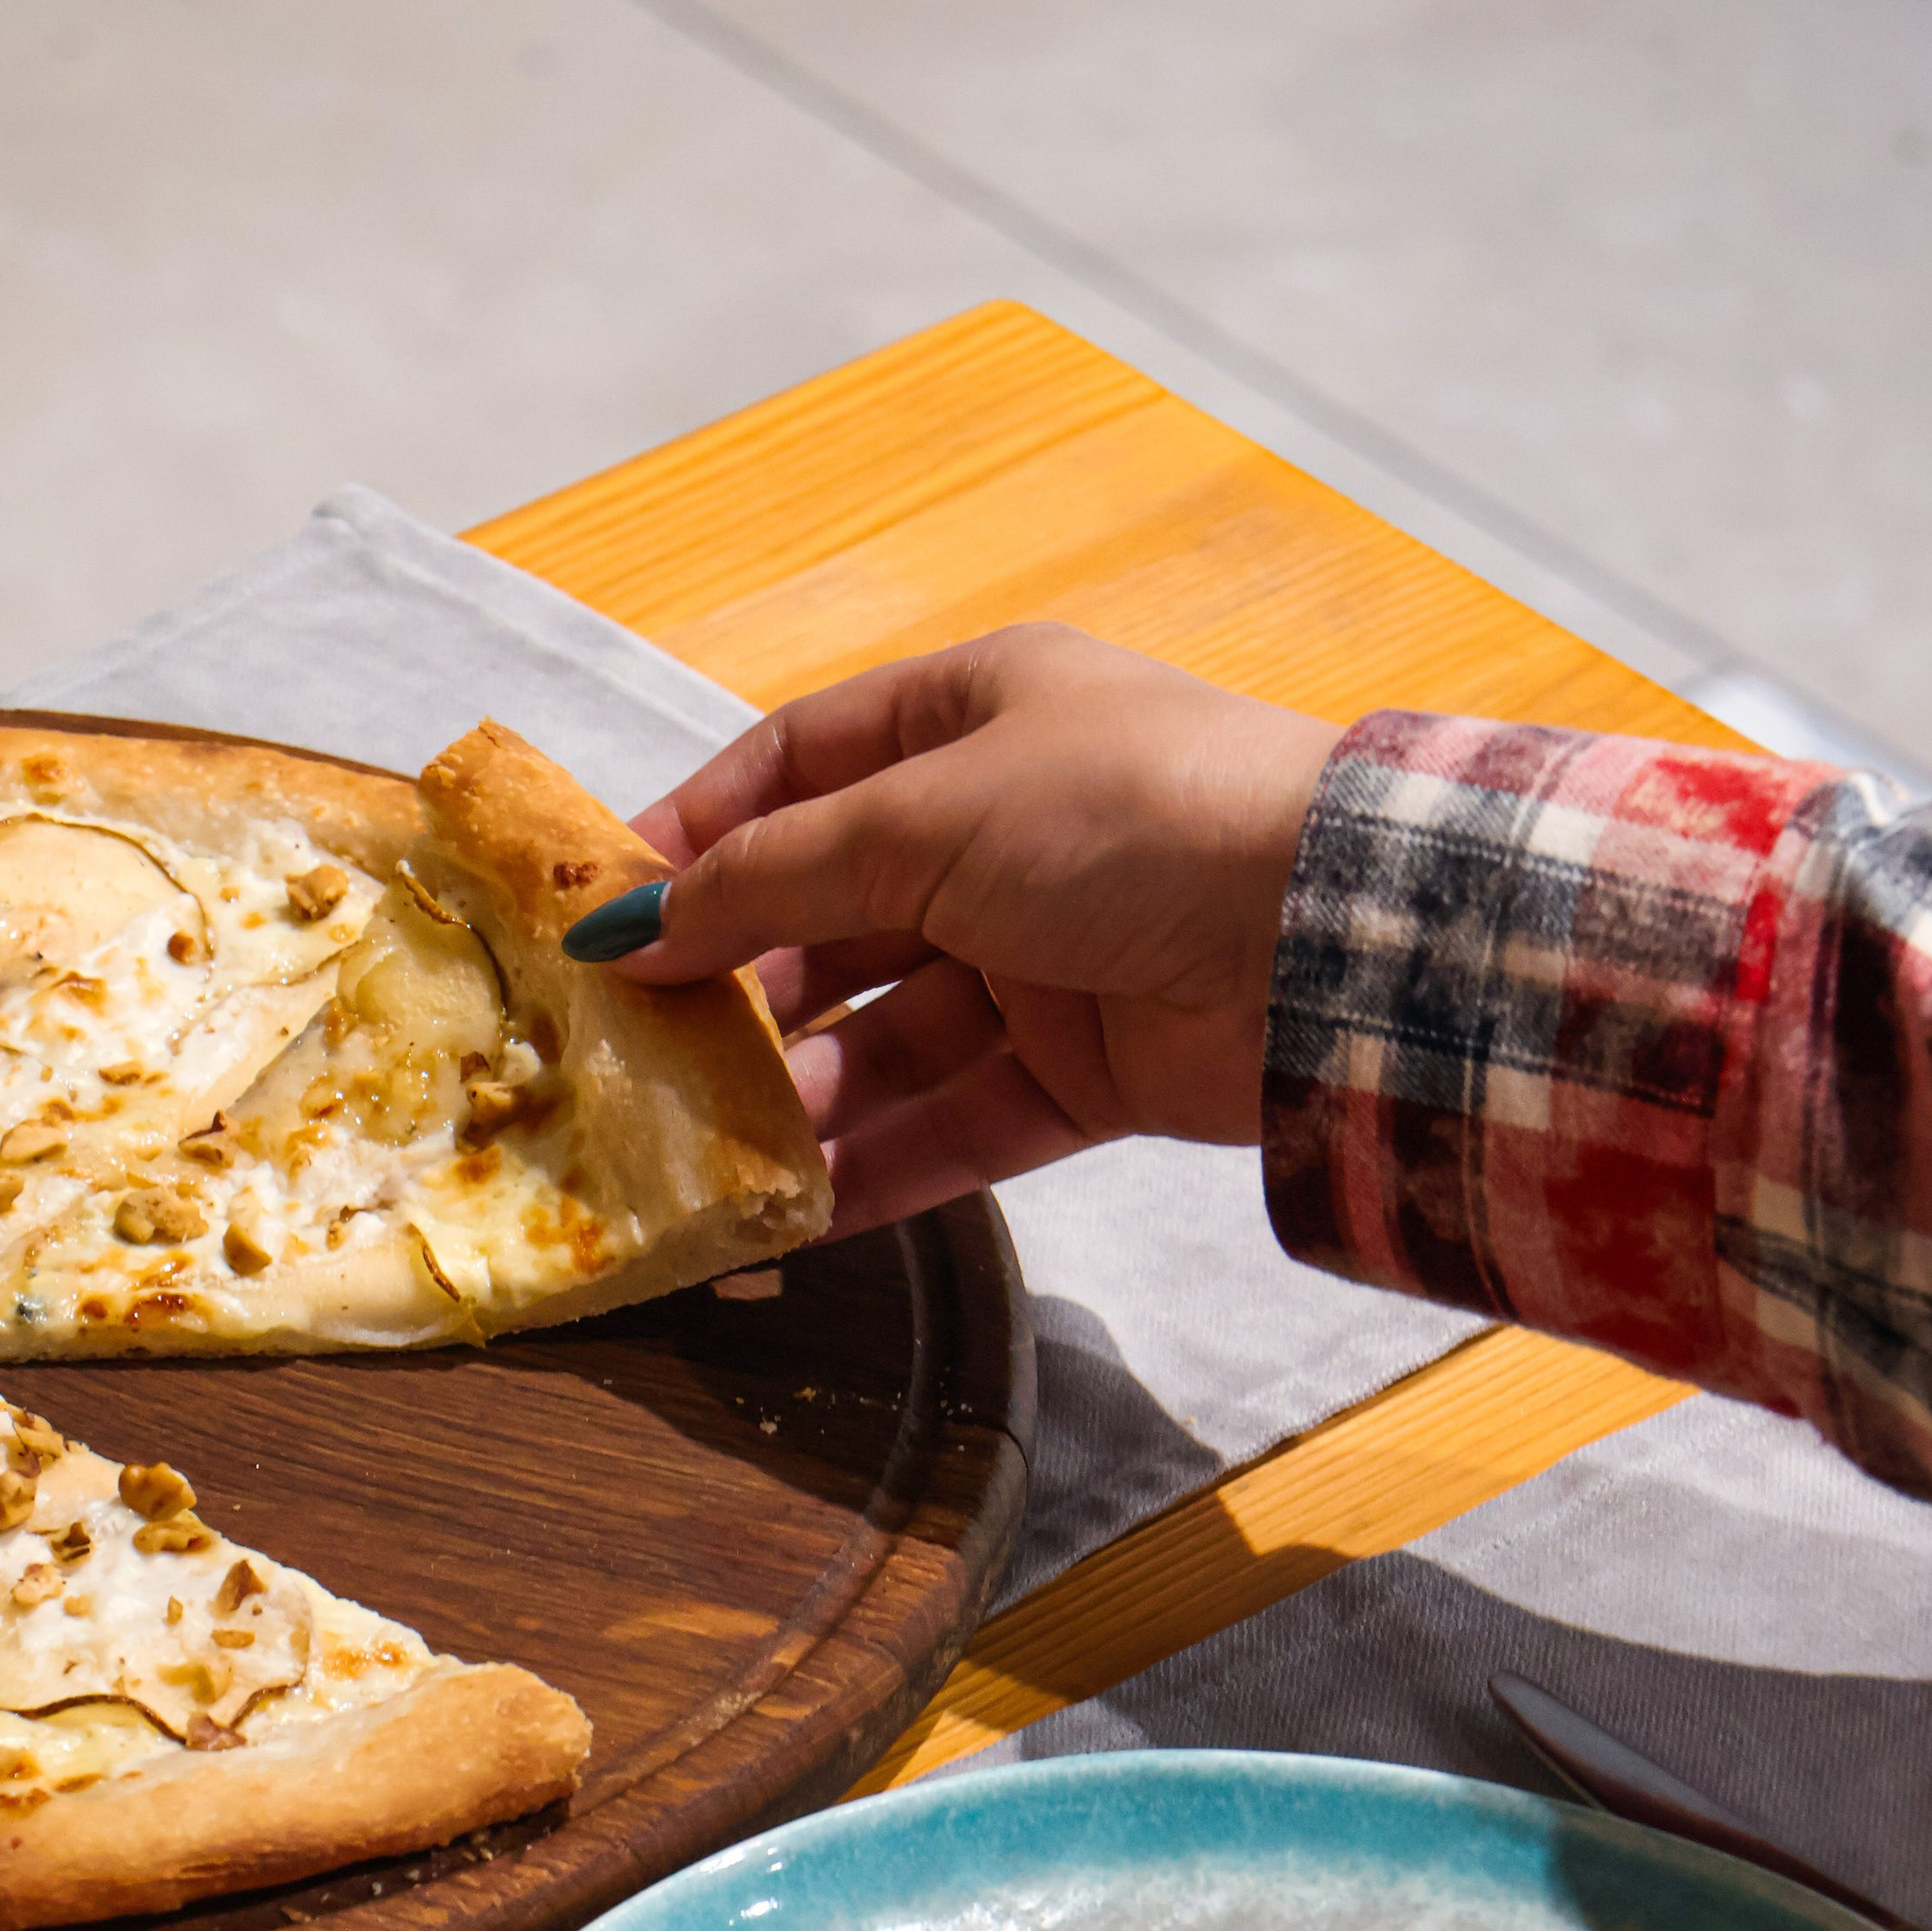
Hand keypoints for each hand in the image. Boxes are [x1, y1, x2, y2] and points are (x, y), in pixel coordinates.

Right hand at [622, 624, 1340, 1235]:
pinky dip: (882, 1164)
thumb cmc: (1124, 815)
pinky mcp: (1090, 1071)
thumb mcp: (924, 818)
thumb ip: (773, 877)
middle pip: (838, 916)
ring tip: (707, 1150)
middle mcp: (1006, 832)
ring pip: (891, 1036)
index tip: (608, 914)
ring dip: (801, 1095)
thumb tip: (637, 929)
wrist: (1323, 934)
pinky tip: (797, 1211)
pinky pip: (960, 1121)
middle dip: (741, 990)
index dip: (702, 834)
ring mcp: (1050, 958)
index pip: (803, 764)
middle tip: (643, 1058)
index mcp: (976, 719)